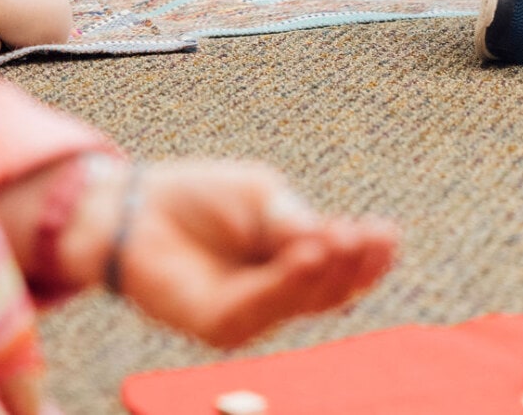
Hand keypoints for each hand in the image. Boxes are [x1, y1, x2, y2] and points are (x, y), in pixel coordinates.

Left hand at [97, 160, 396, 348]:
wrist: (134, 205)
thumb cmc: (199, 200)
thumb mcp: (260, 200)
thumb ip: (292, 224)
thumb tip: (337, 240)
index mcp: (294, 265)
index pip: (341, 271)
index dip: (368, 257)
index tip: (388, 232)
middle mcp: (276, 296)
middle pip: (329, 292)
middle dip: (354, 264)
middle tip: (369, 234)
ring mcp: (248, 314)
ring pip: (300, 303)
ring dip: (325, 272)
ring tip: (343, 239)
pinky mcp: (216, 323)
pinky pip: (258, 308)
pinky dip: (285, 283)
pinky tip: (306, 255)